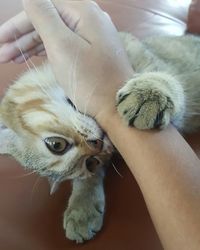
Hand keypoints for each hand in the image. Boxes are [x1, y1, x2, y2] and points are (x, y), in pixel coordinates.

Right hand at [0, 0, 133, 126]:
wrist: (116, 106)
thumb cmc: (89, 80)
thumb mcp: (62, 46)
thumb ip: (43, 16)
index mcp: (83, 11)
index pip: (43, 6)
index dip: (19, 21)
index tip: (2, 38)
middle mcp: (89, 19)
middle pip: (48, 19)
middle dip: (22, 35)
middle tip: (2, 52)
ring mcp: (92, 36)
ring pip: (55, 33)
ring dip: (31, 43)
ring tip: (10, 58)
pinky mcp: (91, 52)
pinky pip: (64, 45)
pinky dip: (47, 50)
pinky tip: (32, 56)